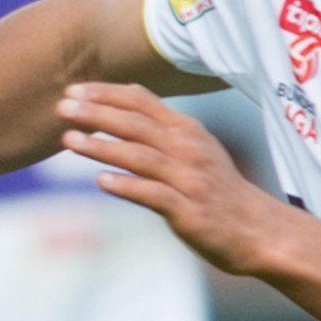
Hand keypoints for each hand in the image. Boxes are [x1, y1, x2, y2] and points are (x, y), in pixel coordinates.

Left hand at [58, 81, 276, 272]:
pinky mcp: (189, 211)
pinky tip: (101, 181)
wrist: (258, 230)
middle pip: (137, 125)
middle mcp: (188, 150)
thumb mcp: (196, 148)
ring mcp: (190, 180)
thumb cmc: (218, 190)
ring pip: (140, 157)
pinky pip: (153, 195)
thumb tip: (124, 97)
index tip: (74, 89)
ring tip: (68, 140)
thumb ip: (161, 126)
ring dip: (102, 146)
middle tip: (62, 107)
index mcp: (187, 131)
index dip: (107, 94)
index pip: (142, 102)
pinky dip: (127, 186)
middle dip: (97, 113)